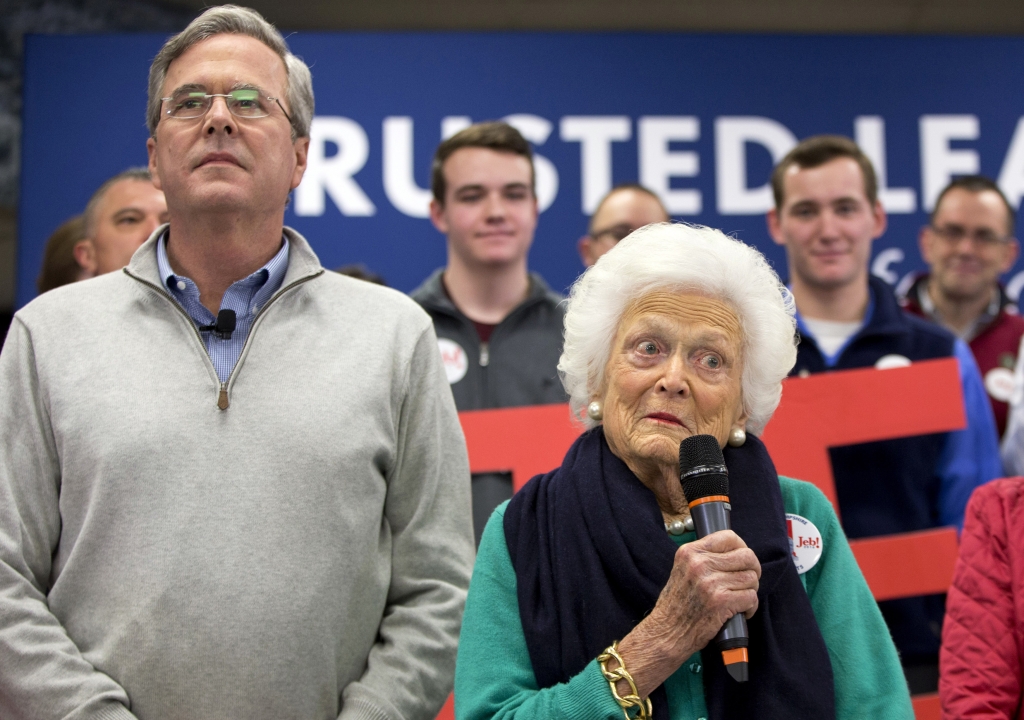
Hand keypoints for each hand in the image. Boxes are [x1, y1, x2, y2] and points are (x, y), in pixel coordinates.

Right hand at [613, 530, 759, 697]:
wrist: (667, 632)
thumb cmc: (677, 604)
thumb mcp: (682, 569)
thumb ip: (703, 558)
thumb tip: (734, 553)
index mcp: (689, 552)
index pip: (729, 537)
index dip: (742, 547)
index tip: (743, 560)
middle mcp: (699, 564)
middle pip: (746, 556)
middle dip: (753, 569)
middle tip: (748, 581)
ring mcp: (710, 583)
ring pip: (751, 578)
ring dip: (751, 590)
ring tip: (740, 599)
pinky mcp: (721, 602)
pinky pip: (751, 597)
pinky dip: (751, 607)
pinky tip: (741, 611)